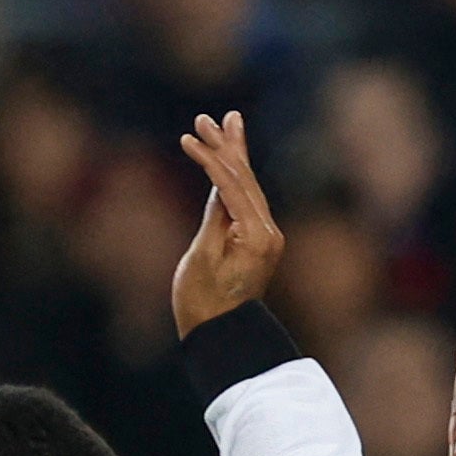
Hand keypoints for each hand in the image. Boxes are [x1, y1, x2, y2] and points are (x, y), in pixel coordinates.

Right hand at [170, 110, 283, 338]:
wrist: (221, 337)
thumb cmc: (204, 305)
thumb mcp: (202, 259)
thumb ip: (214, 218)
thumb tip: (220, 185)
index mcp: (256, 237)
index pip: (233, 186)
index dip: (210, 160)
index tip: (187, 139)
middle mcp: (268, 233)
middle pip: (246, 179)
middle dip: (226, 146)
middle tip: (207, 118)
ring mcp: (265, 236)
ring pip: (248, 185)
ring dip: (233, 154)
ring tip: (226, 121)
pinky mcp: (257, 239)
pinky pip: (246, 199)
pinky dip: (235, 176)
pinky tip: (230, 155)